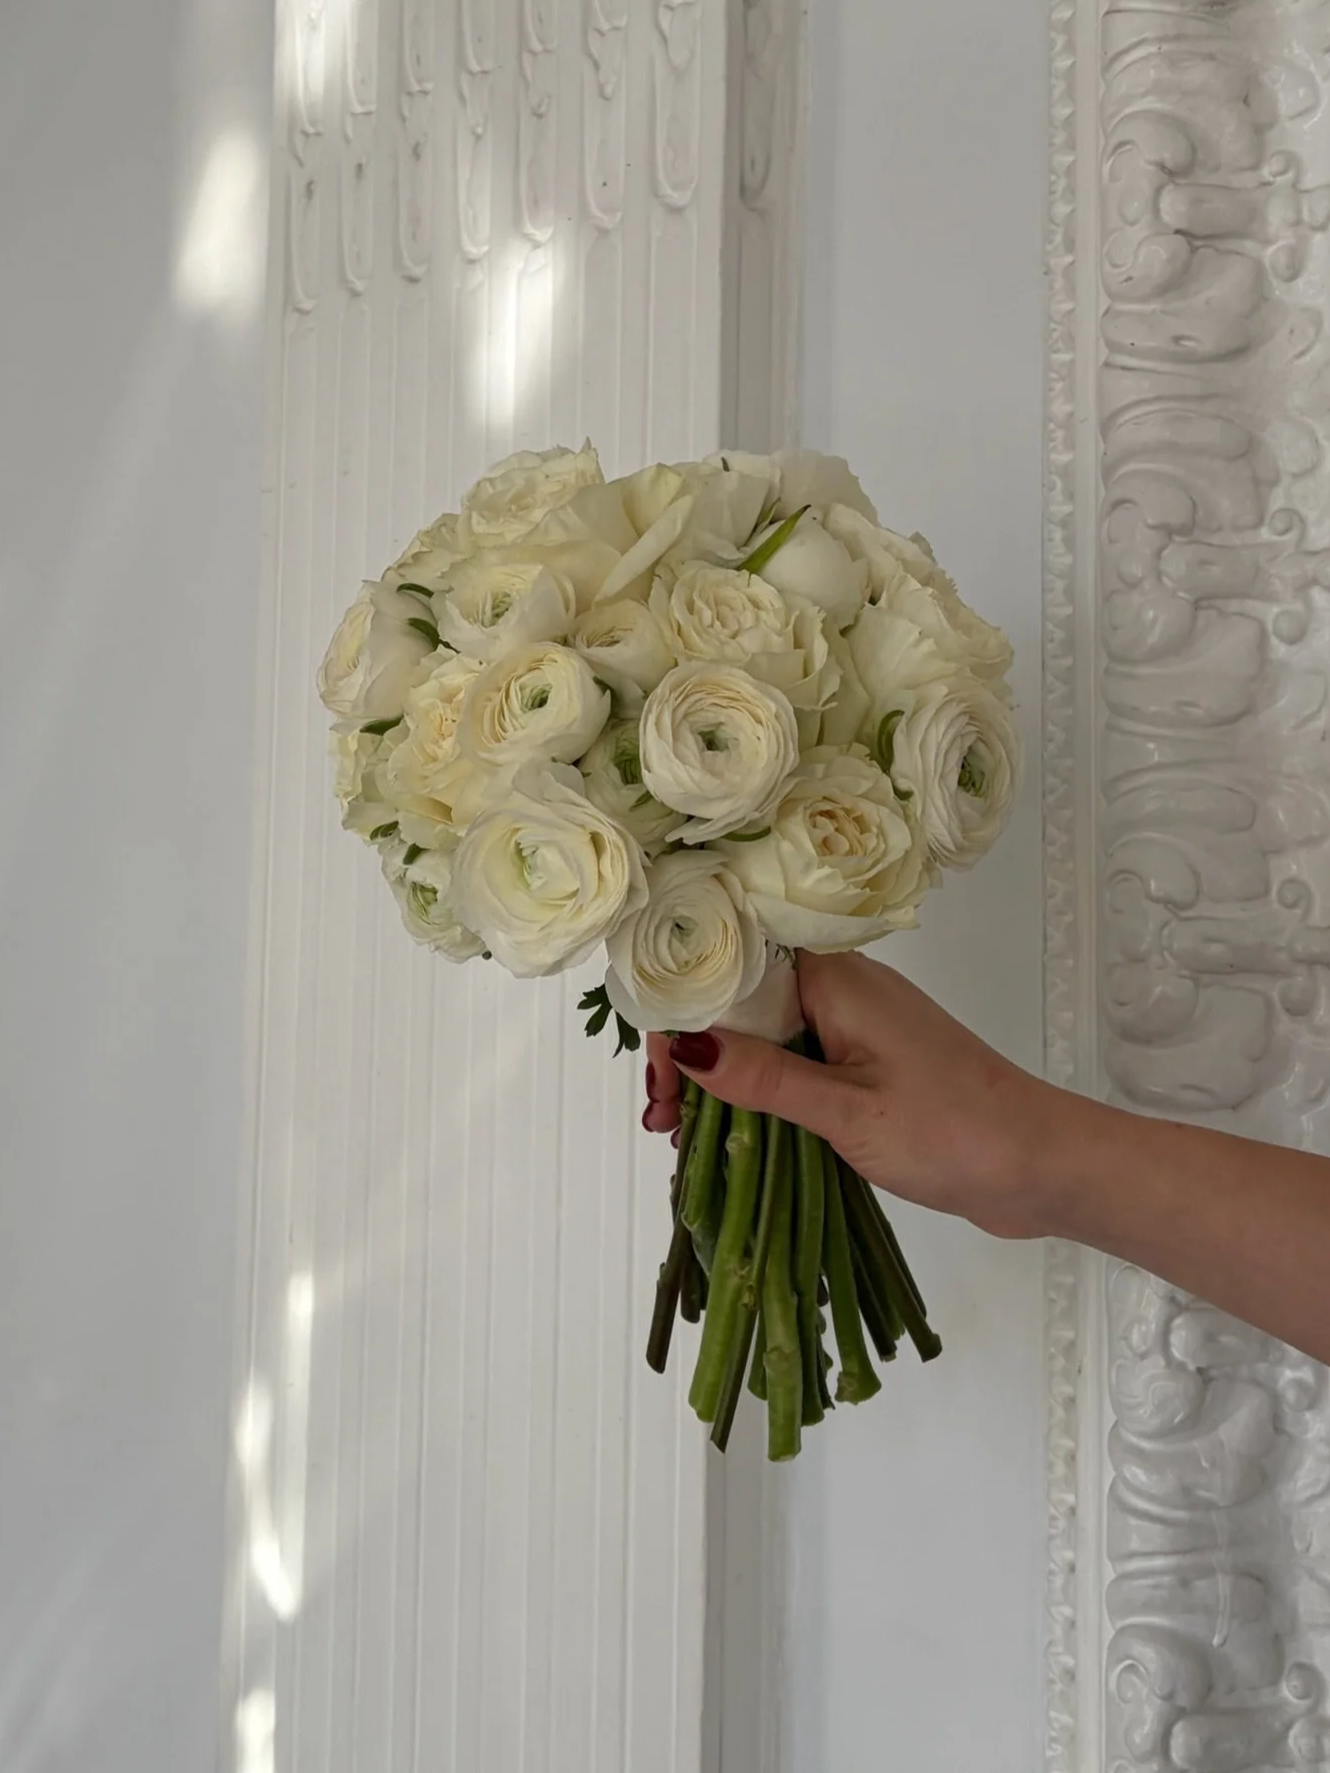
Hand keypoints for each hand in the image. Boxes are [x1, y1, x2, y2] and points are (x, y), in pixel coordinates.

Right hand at [643, 949, 1068, 1239]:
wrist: (1043, 1165)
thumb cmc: (956, 1131)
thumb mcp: (848, 1112)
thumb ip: (765, 1079)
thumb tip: (682, 1047)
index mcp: (835, 978)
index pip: (731, 964)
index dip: (680, 1008)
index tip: (656, 1070)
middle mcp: (840, 989)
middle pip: (737, 1001)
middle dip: (688, 1052)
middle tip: (662, 1119)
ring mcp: (852, 1028)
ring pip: (760, 1037)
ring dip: (717, 1079)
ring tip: (681, 1134)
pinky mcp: (864, 1066)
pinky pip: (790, 1066)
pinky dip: (754, 1094)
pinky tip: (728, 1132)